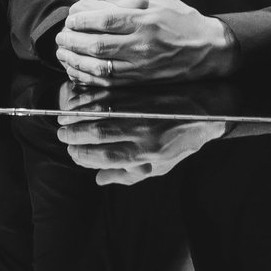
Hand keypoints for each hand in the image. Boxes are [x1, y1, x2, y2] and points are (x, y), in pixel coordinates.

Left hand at [53, 0, 236, 85]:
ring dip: (77, 61)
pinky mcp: (140, 80)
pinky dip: (89, 77)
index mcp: (145, 21)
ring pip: (101, 66)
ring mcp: (141, 65)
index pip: (106, 21)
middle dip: (74, 41)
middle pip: (98, 45)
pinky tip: (78, 70)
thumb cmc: (182, 19)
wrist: (208, 48)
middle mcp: (141, 44)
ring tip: (64, 53)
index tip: (70, 19)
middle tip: (61, 36)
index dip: (82, 21)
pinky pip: (109, 81)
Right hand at [54, 87, 227, 184]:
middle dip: (74, 135)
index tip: (72, 153)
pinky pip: (110, 94)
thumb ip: (128, 174)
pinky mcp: (141, 91)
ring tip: (64, 119)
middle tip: (62, 134)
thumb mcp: (160, 166)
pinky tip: (79, 101)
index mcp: (147, 153)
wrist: (208, 110)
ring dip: (77, 115)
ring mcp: (141, 109)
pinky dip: (89, 98)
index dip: (83, 156)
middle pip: (98, 134)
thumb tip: (99, 179)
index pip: (106, 157)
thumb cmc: (181, 142)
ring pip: (101, 112)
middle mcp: (143, 132)